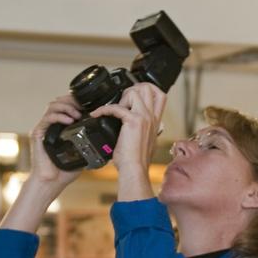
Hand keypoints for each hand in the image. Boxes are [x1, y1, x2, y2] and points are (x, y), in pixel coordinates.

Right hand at [28, 95, 85, 188]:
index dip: (76, 101)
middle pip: (59, 102)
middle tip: (83, 106)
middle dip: (71, 100)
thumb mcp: (82, 153)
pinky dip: (59, 117)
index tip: (89, 104)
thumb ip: (90, 144)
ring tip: (77, 114)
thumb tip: (107, 141)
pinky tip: (69, 121)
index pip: (67, 106)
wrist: (51, 182)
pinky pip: (47, 119)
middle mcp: (51, 125)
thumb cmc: (64, 170)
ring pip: (52, 106)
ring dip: (66, 107)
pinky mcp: (38, 133)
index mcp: (60, 126)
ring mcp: (44, 128)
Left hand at [97, 83, 165, 199]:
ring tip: (113, 109)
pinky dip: (103, 109)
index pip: (160, 96)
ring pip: (135, 92)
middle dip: (134, 88)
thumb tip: (135, 129)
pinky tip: (97, 114)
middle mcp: (151, 117)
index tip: (134, 94)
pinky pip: (116, 107)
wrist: (135, 169)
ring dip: (121, 97)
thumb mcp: (144, 142)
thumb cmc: (137, 160)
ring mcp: (144, 117)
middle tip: (122, 99)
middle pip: (149, 88)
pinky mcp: (133, 121)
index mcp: (155, 121)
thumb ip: (144, 132)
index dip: (147, 89)